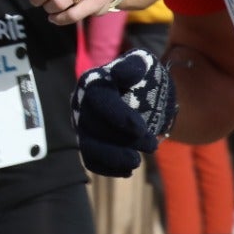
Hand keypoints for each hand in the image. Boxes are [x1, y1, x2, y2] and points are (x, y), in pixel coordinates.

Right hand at [71, 49, 176, 176]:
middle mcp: (82, 105)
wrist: (144, 93)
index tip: (140, 129)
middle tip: (151, 145)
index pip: (98, 99)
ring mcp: (83, 126)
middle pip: (93, 126)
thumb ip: (134, 65)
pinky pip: (91, 160)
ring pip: (88, 146)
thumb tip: (122, 74)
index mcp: (93, 83)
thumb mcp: (143, 63)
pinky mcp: (88, 143)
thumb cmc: (142, 76)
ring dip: (112, 158)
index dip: (117, 115)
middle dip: (122, 139)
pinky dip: (107, 168)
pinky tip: (127, 170)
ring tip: (136, 163)